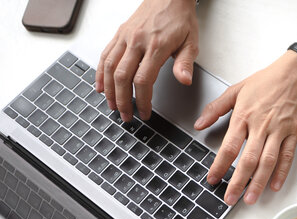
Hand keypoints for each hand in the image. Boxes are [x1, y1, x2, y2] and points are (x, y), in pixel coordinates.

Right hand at [95, 0, 197, 121]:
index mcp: (156, 46)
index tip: (145, 112)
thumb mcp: (191, 42)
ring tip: (113, 106)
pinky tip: (100, 86)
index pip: (144, 80)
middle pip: (122, 77)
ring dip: (109, 90)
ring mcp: (125, 37)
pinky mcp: (119, 34)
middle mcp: (137, 41)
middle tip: (126, 116)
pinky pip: (105, 55)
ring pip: (109, 67)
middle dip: (123, 101)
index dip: (143, 100)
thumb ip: (185, 63)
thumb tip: (184, 80)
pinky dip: (100, 73)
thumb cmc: (180, 19)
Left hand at [194, 52, 296, 204]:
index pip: (229, 146)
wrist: (296, 72)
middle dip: (238, 182)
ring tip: (250, 198)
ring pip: (267, 161)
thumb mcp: (236, 89)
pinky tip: (275, 186)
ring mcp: (279, 130)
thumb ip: (216, 108)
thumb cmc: (267, 80)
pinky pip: (288, 156)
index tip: (213, 178)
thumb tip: (199, 124)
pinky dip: (282, 172)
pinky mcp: (294, 133)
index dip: (219, 165)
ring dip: (258, 182)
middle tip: (230, 198)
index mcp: (244, 115)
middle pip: (248, 159)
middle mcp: (261, 125)